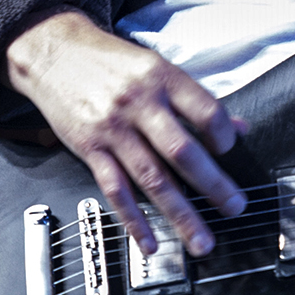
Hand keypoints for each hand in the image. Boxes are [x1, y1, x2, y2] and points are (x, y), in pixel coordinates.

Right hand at [2, 11, 247, 254]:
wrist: (56, 53)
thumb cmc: (110, 60)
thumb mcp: (156, 66)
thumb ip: (195, 99)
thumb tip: (237, 127)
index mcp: (162, 78)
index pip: (206, 111)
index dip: (224, 135)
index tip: (231, 151)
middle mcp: (139, 104)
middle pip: (182, 151)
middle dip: (213, 185)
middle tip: (234, 208)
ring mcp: (113, 130)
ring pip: (152, 179)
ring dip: (180, 214)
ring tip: (201, 240)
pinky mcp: (90, 149)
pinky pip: (116, 190)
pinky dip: (134, 220)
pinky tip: (149, 241)